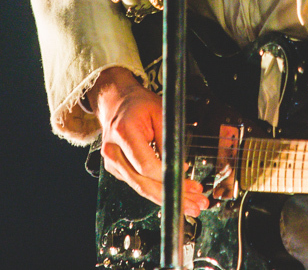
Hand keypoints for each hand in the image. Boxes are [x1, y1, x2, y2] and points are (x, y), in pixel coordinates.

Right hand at [90, 66, 208, 215]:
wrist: (115, 103)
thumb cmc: (139, 105)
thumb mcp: (160, 111)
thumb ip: (168, 139)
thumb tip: (181, 166)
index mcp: (123, 133)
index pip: (146, 165)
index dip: (168, 177)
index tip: (188, 184)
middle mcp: (113, 151)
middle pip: (143, 183)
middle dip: (171, 196)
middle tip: (195, 204)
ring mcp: (112, 163)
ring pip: (141, 188)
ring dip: (167, 198)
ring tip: (191, 203)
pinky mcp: (117, 170)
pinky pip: (139, 183)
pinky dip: (158, 190)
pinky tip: (177, 192)